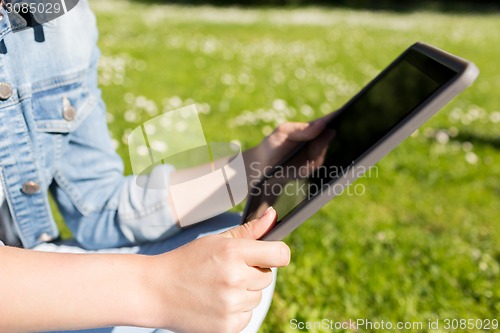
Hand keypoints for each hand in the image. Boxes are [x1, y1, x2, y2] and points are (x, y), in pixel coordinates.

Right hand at [146, 207, 289, 332]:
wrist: (156, 291)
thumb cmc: (187, 262)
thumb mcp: (216, 241)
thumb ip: (249, 231)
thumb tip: (272, 215)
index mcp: (233, 253)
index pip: (279, 254)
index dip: (277, 253)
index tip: (270, 255)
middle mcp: (235, 279)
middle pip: (268, 276)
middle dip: (253, 273)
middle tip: (227, 271)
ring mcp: (231, 304)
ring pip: (257, 297)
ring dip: (244, 293)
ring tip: (218, 287)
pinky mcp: (228, 326)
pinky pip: (247, 315)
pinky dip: (236, 311)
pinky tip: (216, 302)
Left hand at [245, 115, 333, 181]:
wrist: (262, 167)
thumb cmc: (272, 145)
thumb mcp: (282, 132)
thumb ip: (301, 129)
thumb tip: (322, 124)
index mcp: (310, 128)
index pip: (326, 120)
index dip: (336, 116)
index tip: (343, 112)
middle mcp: (316, 140)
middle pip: (329, 136)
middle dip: (330, 135)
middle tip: (331, 130)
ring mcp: (315, 154)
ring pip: (322, 152)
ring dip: (316, 151)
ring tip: (306, 154)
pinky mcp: (310, 167)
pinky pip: (315, 164)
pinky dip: (308, 164)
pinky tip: (301, 166)